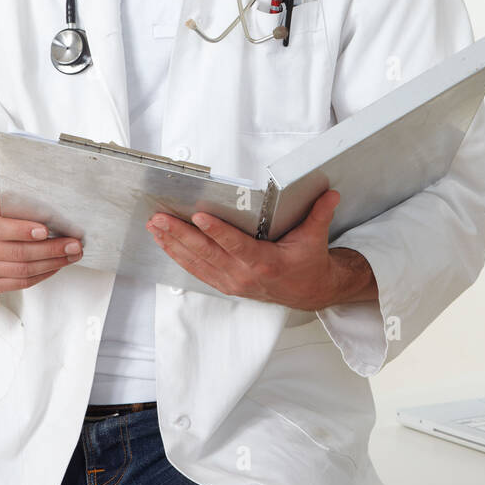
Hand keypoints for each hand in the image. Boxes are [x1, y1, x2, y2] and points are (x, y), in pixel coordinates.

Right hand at [0, 194, 82, 292]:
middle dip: (51, 249)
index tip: (46, 231)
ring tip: (72, 255)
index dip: (23, 230)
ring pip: (23, 271)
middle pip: (18, 253)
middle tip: (74, 245)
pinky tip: (57, 265)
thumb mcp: (4, 202)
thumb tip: (57, 217)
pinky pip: (22, 283)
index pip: (1, 229)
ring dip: (52, 263)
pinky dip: (43, 274)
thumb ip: (23, 207)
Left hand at [146, 189, 371, 308]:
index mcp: (265, 263)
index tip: (198, 216)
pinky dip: (179, 256)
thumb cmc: (308, 263)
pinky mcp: (225, 285)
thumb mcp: (316, 237)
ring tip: (155, 227)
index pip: (236, 246)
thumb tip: (330, 192)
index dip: (216, 231)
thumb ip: (320, 213)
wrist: (309, 291)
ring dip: (173, 244)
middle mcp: (244, 275)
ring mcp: (232, 282)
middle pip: (207, 254)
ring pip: (196, 263)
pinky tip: (165, 243)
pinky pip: (197, 271)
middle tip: (160, 218)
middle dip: (180, 235)